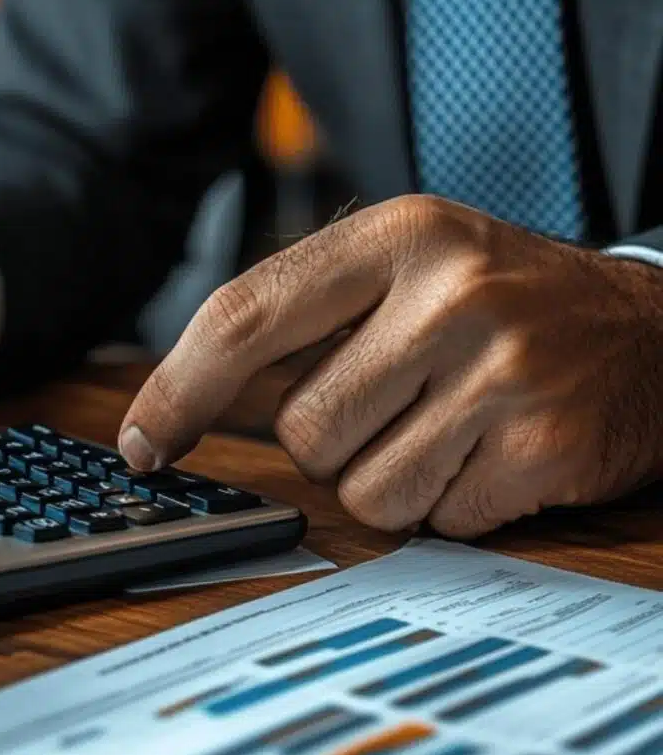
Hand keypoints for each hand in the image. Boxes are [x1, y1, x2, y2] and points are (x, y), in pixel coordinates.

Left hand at [120, 196, 662, 537]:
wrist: (647, 332)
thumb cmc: (498, 301)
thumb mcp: (407, 265)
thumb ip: (304, 315)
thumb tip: (183, 399)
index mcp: (398, 234)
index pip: (246, 315)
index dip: (179, 387)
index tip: (143, 440)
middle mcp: (450, 294)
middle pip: (301, 429)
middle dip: (331, 438)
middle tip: (397, 400)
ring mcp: (502, 372)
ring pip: (359, 489)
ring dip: (386, 476)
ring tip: (446, 425)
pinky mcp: (541, 449)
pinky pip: (431, 520)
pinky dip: (446, 502)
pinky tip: (490, 452)